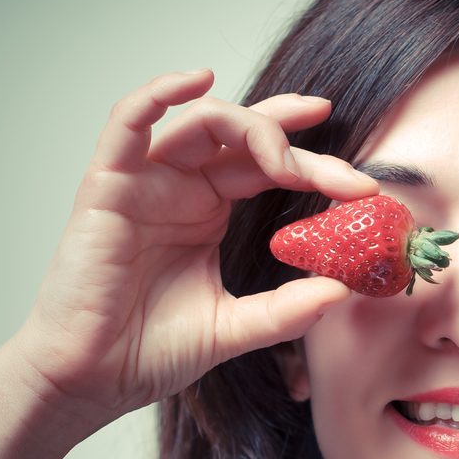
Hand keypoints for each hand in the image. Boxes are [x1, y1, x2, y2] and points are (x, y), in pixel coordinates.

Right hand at [8, 69, 377, 427]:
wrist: (94, 379)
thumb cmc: (150, 350)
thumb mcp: (236, 327)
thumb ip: (287, 310)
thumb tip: (342, 291)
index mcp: (210, 213)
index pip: (268, 169)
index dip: (315, 166)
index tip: (364, 188)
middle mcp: (181, 189)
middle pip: (246, 140)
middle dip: (300, 148)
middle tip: (348, 176)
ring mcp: (146, 183)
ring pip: (201, 122)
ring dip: (253, 127)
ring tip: (287, 160)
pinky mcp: (108, 187)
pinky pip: (127, 124)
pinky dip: (158, 94)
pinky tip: (198, 79)